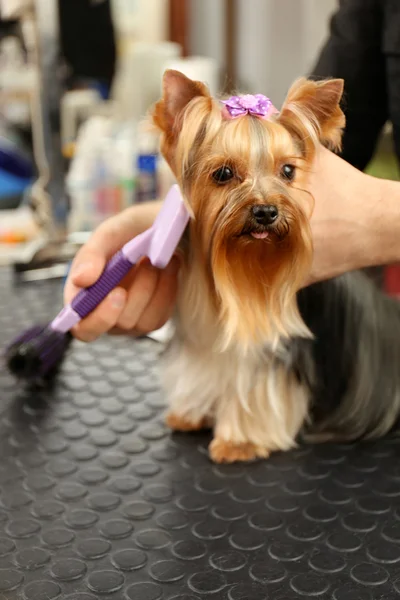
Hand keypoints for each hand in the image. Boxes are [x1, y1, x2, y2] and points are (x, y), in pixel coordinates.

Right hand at [64, 202, 179, 341]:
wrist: (165, 230)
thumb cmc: (131, 231)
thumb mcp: (111, 232)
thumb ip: (91, 254)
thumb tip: (80, 280)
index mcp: (82, 294)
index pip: (82, 326)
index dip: (98, 318)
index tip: (119, 292)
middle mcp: (103, 313)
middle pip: (115, 325)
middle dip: (136, 293)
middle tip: (148, 262)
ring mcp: (128, 320)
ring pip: (140, 323)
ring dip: (152, 286)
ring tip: (157, 258)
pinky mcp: (151, 319)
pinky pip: (159, 318)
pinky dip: (166, 291)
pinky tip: (167, 268)